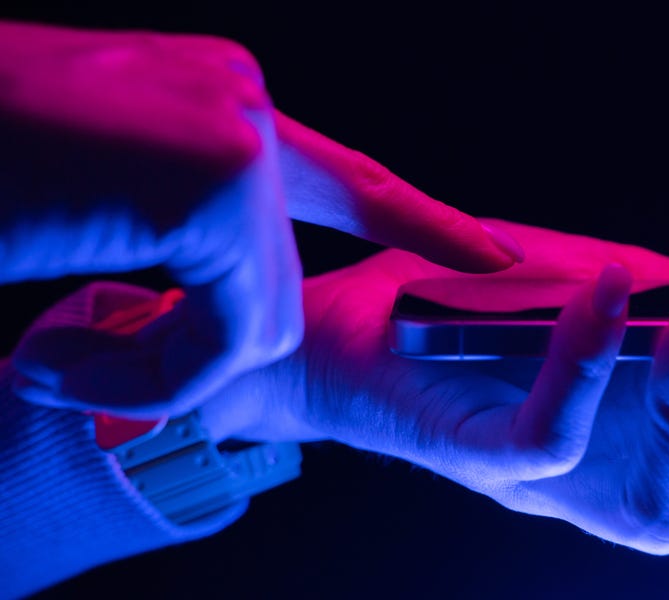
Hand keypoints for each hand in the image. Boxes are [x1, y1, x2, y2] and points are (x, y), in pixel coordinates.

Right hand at [1, 20, 522, 416]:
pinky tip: (60, 366)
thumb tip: (226, 318)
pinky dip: (155, 377)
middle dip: (204, 353)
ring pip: (263, 316)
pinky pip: (231, 330)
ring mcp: (236, 129)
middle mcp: (242, 100)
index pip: (351, 182)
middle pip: (285, 281)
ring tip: (61, 362)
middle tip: (87, 372)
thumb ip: (180, 235)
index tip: (498, 260)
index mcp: (219, 103)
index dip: (425, 227)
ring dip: (164, 370)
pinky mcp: (216, 174)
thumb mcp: (94, 191)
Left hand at [187, 220, 668, 552]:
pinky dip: (588, 366)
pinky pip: (553, 441)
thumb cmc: (484, 312)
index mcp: (661, 438)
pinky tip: (609, 290)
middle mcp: (622, 477)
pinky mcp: (485, 463)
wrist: (348, 326)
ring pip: (665, 506)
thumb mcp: (608, 290)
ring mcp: (559, 482)